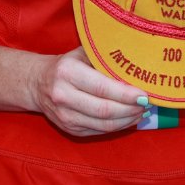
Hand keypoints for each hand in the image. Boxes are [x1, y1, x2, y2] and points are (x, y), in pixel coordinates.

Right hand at [31, 47, 147, 136]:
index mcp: (67, 72)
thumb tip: (138, 66)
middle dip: (131, 109)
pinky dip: (118, 126)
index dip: (126, 94)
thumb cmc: (68, 64)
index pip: (102, 87)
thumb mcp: (82, 53)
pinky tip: (129, 118)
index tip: (145, 94)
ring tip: (142, 111)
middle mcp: (63, 96)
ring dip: (128, 120)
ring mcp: (65, 116)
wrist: (38, 83)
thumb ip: (104, 59)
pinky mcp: (70, 130)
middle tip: (147, 103)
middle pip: (105, 110)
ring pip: (104, 125)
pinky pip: (100, 131)